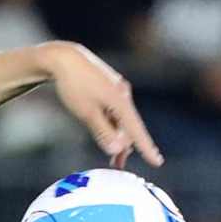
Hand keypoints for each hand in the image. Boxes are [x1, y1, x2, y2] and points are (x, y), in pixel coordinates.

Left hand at [41, 42, 163, 168]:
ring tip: (109, 150)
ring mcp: (117, 88)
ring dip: (116, 133)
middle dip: (123, 145)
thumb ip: (103, 132)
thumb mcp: (86, 112)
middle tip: (116, 164)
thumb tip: (118, 150)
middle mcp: (123, 93)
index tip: (157, 162)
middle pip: (128, 125)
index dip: (146, 148)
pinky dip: (111, 121)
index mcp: (120, 101)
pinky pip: (114, 108)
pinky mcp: (109, 85)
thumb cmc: (73, 85)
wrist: (63, 57)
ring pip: (120, 117)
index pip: (136, 130)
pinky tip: (103, 126)